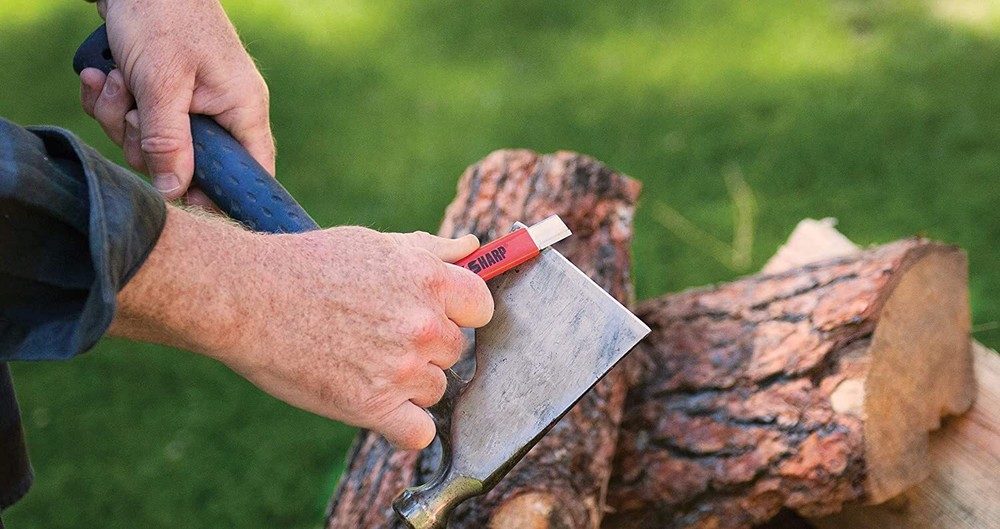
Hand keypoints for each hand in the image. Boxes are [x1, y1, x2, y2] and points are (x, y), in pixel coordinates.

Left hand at [79, 0, 273, 204]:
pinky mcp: (165, 96)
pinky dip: (112, 102)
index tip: (181, 198)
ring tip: (114, 80)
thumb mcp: (162, 81)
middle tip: (130, 110)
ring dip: (119, 117)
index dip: (217, 195)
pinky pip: (135, 122)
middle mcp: (223, 112)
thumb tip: (174, 193)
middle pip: (187, 166)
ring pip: (153, 145)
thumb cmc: (163, 15)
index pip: (248, 174)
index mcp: (242, 111)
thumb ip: (168, 141)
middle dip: (145, 143)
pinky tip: (103, 75)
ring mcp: (193, 104)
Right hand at [111, 209, 493, 449]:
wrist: (247, 297)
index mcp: (430, 280)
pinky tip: (379, 408)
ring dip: (409, 384)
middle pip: (455, 351)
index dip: (460, 312)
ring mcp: (400, 368)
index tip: (439, 314)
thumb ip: (432, 250)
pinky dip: (403, 426)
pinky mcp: (372, 406)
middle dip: (427, 347)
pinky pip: (417, 432)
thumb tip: (472, 247)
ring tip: (363, 361)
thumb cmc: (309, 264)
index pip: (482, 308)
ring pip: (435, 389)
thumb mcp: (376, 243)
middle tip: (382, 336)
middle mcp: (422, 324)